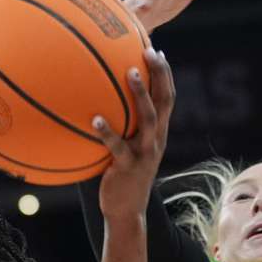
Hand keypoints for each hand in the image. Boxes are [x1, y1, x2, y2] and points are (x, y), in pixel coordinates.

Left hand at [94, 48, 174, 220]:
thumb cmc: (119, 176)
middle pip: (165, 101)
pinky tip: (94, 120)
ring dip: (140, 94)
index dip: (165, 74)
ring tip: (129, 73)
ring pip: (148, 119)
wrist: (125, 211)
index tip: (157, 50)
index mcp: (157, 134)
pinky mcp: (128, 167)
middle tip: (149, 51)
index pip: (167, 98)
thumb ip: (121, 128)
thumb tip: (99, 103)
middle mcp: (156, 140)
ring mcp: (145, 153)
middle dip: (160, 74)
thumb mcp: (125, 149)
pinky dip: (108, 132)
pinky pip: (118, 147)